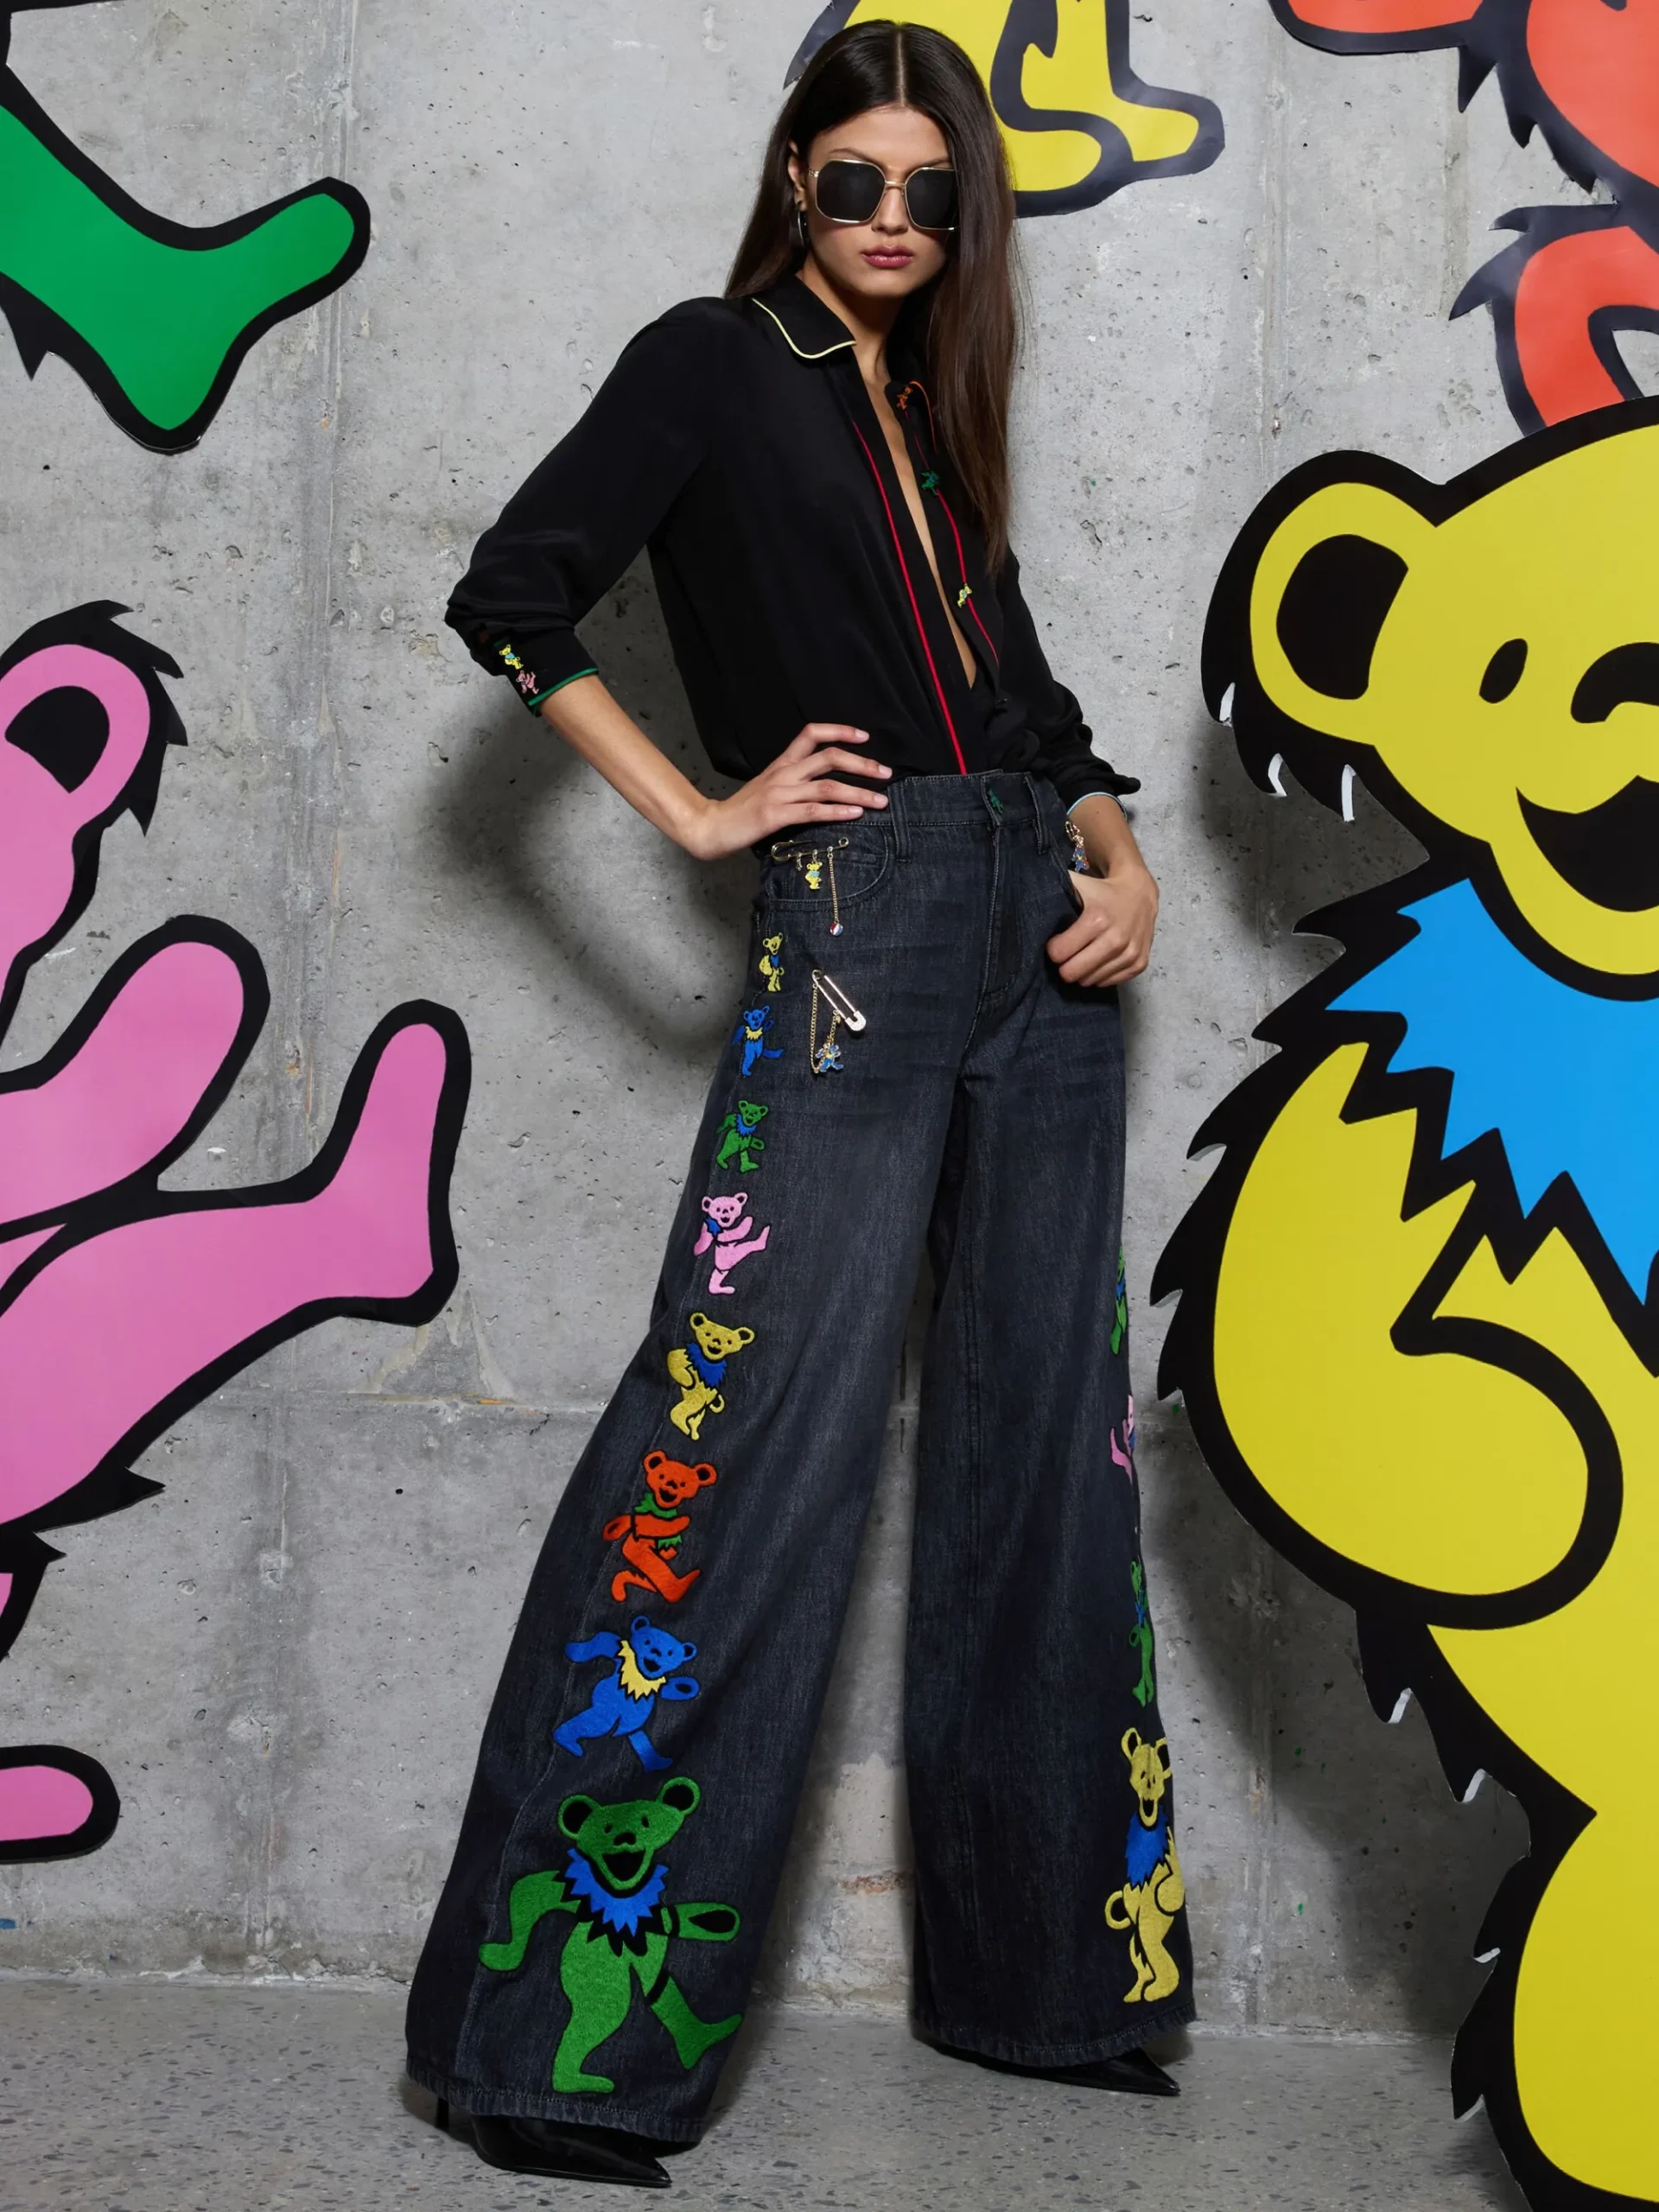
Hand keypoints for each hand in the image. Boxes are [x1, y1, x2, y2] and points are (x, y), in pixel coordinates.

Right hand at [680, 724, 890, 859]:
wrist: (713, 826)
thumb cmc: (744, 810)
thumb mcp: (769, 787)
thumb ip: (794, 781)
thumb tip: (826, 783)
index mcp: (782, 763)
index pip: (812, 733)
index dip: (840, 731)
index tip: (865, 737)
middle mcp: (783, 773)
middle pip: (829, 758)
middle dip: (862, 764)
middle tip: (886, 773)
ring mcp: (780, 794)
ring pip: (827, 786)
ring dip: (859, 792)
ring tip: (881, 801)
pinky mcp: (776, 816)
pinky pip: (813, 811)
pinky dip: (838, 811)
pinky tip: (856, 813)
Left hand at [1045, 862, 1158, 985]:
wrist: (1139, 892)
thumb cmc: (1101, 891)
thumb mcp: (1077, 885)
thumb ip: (1053, 889)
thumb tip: (1024, 899)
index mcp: (1097, 919)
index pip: (1059, 953)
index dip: (1053, 949)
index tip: (1055, 943)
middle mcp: (1116, 938)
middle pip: (1073, 973)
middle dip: (1064, 965)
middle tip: (1067, 954)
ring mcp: (1130, 953)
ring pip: (1090, 981)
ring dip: (1082, 971)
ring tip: (1082, 955)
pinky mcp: (1140, 963)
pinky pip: (1109, 982)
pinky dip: (1100, 975)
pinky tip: (1098, 960)